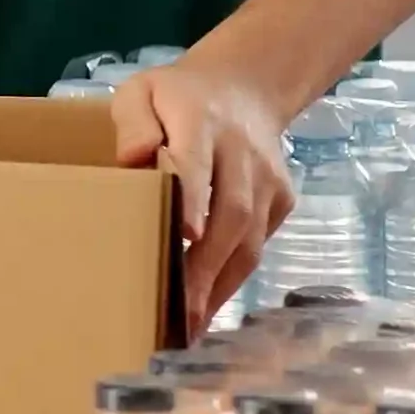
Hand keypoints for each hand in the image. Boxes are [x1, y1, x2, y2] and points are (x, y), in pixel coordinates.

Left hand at [113, 57, 295, 331]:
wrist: (245, 87)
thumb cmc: (175, 97)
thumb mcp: (141, 92)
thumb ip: (132, 122)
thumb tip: (132, 158)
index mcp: (201, 119)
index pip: (198, 162)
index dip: (193, 199)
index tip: (184, 236)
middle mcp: (242, 152)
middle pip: (230, 212)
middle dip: (205, 265)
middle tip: (179, 311)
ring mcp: (268, 179)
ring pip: (250, 238)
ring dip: (222, 284)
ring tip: (192, 326)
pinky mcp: (282, 200)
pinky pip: (260, 244)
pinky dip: (235, 277)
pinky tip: (208, 305)